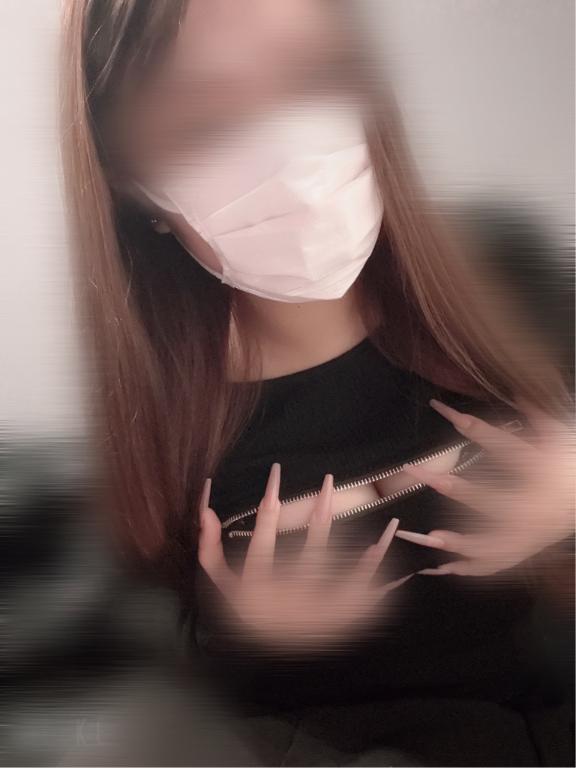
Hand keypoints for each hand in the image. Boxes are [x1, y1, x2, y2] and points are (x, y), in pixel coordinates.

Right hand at [198, 463, 411, 649]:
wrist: (268, 663)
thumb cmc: (248, 610)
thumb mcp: (223, 585)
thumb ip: (210, 548)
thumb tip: (206, 507)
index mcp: (257, 585)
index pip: (263, 537)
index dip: (269, 503)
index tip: (275, 473)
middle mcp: (288, 599)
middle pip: (309, 550)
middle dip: (321, 512)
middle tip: (329, 479)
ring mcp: (314, 612)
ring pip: (344, 575)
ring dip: (363, 548)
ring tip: (384, 522)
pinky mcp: (332, 621)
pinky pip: (357, 596)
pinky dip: (370, 573)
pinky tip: (381, 550)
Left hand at [395, 397, 574, 576]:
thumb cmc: (570, 464)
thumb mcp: (560, 435)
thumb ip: (537, 412)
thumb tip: (514, 385)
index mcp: (542, 471)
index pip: (503, 444)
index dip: (474, 425)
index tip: (444, 410)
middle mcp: (535, 505)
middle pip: (490, 499)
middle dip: (454, 487)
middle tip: (419, 472)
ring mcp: (530, 533)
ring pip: (492, 543)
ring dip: (460, 540)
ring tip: (430, 535)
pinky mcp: (525, 549)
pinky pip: (497, 564)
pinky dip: (472, 568)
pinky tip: (446, 567)